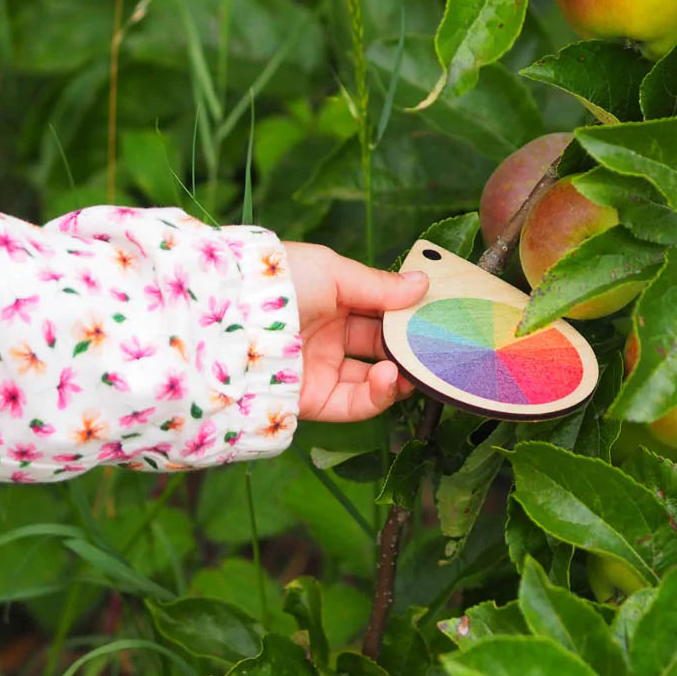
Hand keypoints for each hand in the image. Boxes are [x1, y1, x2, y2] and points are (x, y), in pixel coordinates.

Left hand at [284, 243, 428, 422]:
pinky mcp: (313, 399)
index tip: (438, 313)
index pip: (378, 309)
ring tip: (418, 365)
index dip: (407, 312)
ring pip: (373, 378)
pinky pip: (355, 403)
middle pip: (380, 344)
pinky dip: (379, 394)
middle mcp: (326, 335)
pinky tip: (392, 377)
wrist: (236, 320)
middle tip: (440, 344)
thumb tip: (422, 284)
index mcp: (329, 299)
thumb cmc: (283, 283)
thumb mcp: (334, 272)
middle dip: (410, 346)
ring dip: (401, 373)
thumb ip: (380, 285)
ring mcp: (320, 368)